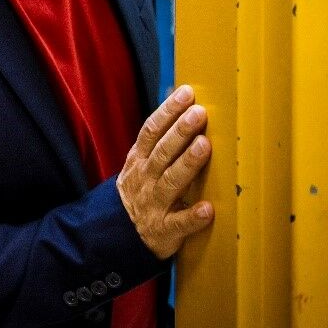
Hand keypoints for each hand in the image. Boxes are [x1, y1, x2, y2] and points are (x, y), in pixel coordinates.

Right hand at [116, 84, 214, 258]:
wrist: (119, 233)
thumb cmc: (140, 191)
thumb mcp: (139, 163)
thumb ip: (156, 140)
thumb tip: (178, 101)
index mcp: (138, 161)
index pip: (150, 131)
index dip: (167, 111)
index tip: (186, 94)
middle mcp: (144, 179)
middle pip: (162, 152)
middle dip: (180, 132)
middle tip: (199, 113)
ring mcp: (153, 204)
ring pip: (170, 182)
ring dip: (187, 164)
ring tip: (205, 146)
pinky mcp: (163, 230)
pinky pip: (179, 223)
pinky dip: (192, 217)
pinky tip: (208, 209)